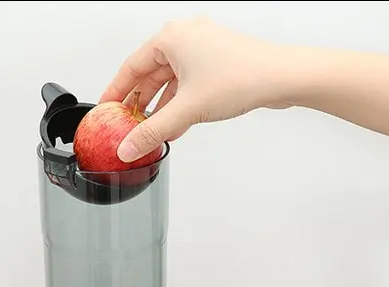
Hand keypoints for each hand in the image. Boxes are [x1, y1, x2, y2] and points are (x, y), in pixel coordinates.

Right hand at [99, 17, 296, 162]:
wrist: (282, 77)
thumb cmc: (242, 77)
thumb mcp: (187, 109)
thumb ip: (153, 131)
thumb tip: (129, 147)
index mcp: (172, 37)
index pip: (131, 67)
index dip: (116, 91)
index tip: (106, 108)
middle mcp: (187, 38)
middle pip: (151, 73)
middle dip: (140, 102)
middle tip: (127, 123)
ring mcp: (204, 50)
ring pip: (172, 80)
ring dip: (162, 106)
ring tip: (152, 129)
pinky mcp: (219, 63)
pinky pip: (189, 83)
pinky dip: (180, 103)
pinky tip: (177, 124)